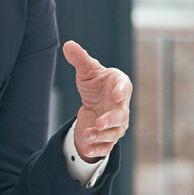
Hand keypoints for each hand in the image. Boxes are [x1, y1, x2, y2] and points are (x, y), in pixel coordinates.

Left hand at [65, 40, 132, 162]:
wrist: (94, 102)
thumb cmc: (96, 83)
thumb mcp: (86, 70)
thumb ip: (80, 58)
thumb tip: (68, 45)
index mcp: (120, 85)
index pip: (125, 87)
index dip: (122, 90)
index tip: (117, 93)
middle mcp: (122, 106)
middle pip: (121, 115)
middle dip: (111, 120)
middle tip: (100, 122)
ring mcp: (117, 124)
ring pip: (113, 133)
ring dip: (101, 136)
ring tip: (87, 135)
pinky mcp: (108, 137)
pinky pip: (106, 145)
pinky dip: (98, 149)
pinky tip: (87, 150)